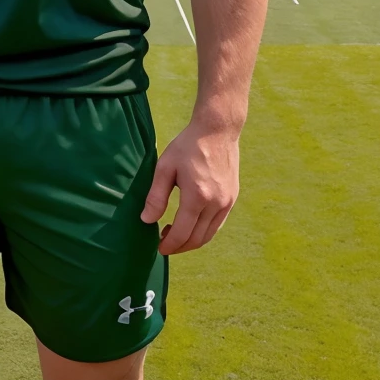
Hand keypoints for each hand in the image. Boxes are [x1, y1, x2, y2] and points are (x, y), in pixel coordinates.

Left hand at [140, 122, 238, 254]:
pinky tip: (190, 225)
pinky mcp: (232, 198)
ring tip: (174, 236)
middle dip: (179, 247)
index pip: (182, 233)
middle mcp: (216, 203)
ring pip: (209, 235)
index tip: (158, 248)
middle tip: (164, 245)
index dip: (169, 245)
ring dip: (191, 242)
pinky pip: (217, 224)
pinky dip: (203, 232)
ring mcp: (227, 202)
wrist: (217, 131)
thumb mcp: (165, 168)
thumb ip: (155, 197)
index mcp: (197, 196)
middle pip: (197, 239)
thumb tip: (146, 220)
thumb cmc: (187, 146)